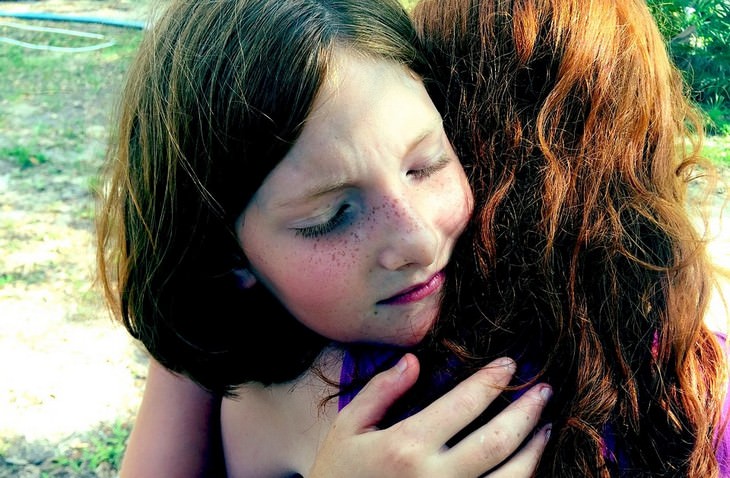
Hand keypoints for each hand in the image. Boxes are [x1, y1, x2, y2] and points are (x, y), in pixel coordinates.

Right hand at [309, 354, 550, 477]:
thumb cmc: (338, 474)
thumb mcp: (347, 428)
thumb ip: (379, 392)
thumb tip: (413, 361)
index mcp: (406, 446)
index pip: (464, 404)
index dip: (491, 380)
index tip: (509, 364)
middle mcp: (435, 477)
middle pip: (498, 440)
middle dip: (526, 410)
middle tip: (543, 390)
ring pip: (510, 477)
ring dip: (534, 449)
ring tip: (545, 426)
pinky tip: (527, 463)